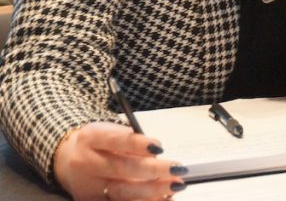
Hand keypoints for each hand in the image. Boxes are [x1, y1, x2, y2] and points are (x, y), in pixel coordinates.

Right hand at [53, 122, 186, 199]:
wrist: (69, 159)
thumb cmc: (100, 144)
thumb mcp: (111, 132)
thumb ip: (133, 142)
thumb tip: (158, 154)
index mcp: (91, 138)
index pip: (116, 140)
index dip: (138, 144)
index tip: (159, 148)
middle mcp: (85, 163)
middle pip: (121, 168)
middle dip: (152, 170)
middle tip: (176, 169)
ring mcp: (87, 186)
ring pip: (121, 192)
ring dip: (152, 191)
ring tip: (174, 186)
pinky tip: (163, 198)